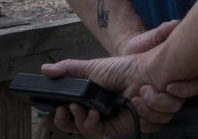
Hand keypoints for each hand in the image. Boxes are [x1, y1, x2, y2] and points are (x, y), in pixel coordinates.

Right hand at [39, 23, 197, 136]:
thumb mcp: (93, 68)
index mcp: (93, 106)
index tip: (58, 112)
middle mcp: (107, 116)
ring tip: (112, 99)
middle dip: (78, 120)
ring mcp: (125, 120)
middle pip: (85, 130)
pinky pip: (135, 128)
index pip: (72, 121)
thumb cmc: (124, 67)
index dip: (64, 121)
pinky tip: (137, 99)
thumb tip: (45, 69)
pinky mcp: (145, 121)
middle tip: (78, 108)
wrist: (151, 67)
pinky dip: (135, 112)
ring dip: (108, 113)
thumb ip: (69, 69)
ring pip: (104, 131)